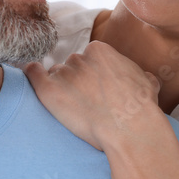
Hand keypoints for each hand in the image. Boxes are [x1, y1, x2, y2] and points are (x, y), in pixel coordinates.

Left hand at [24, 41, 161, 150]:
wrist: (129, 128)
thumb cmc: (141, 108)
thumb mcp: (147, 82)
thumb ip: (138, 74)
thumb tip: (143, 78)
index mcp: (100, 50)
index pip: (88, 58)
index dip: (92, 75)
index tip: (96, 91)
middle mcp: (79, 57)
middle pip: (71, 66)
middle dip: (76, 82)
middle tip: (86, 102)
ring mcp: (63, 73)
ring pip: (56, 76)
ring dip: (61, 87)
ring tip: (73, 108)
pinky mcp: (49, 90)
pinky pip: (33, 74)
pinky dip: (31, 74)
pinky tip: (32, 76)